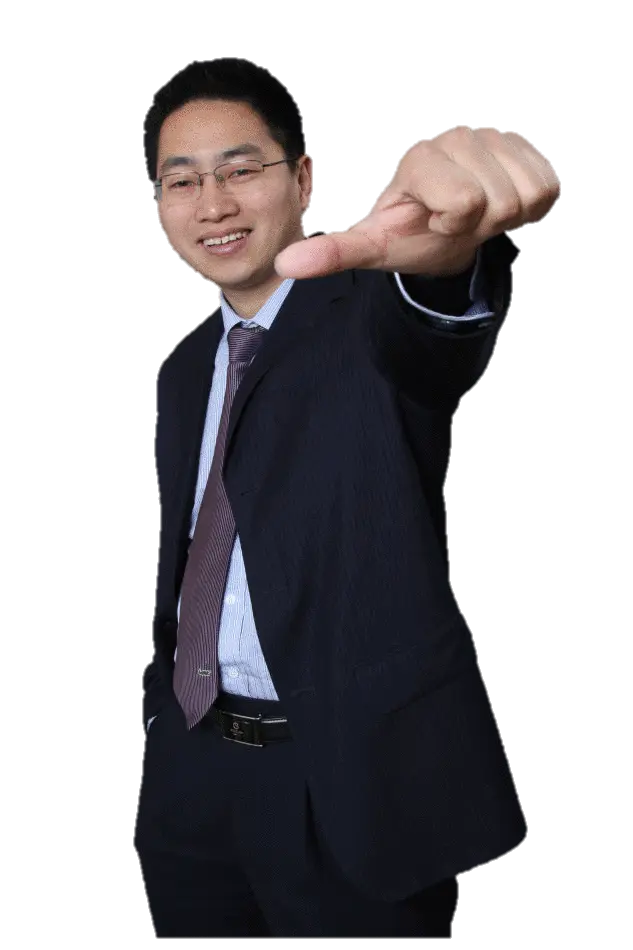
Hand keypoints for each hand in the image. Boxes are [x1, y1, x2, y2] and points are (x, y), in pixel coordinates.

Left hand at [274, 127, 560, 279]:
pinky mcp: (528, 145)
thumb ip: (335, 252)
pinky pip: (551, 185)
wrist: (450, 222)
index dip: (455, 223)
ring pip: (531, 193)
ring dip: (509, 215)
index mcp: (422, 158)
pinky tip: (504, 200)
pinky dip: (533, 206)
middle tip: (461, 219)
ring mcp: (498, 136)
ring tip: (481, 211)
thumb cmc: (412, 231)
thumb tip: (285, 266)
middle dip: (483, 223)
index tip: (437, 219)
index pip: (464, 202)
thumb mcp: (374, 245)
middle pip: (501, 202)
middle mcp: (460, 136)